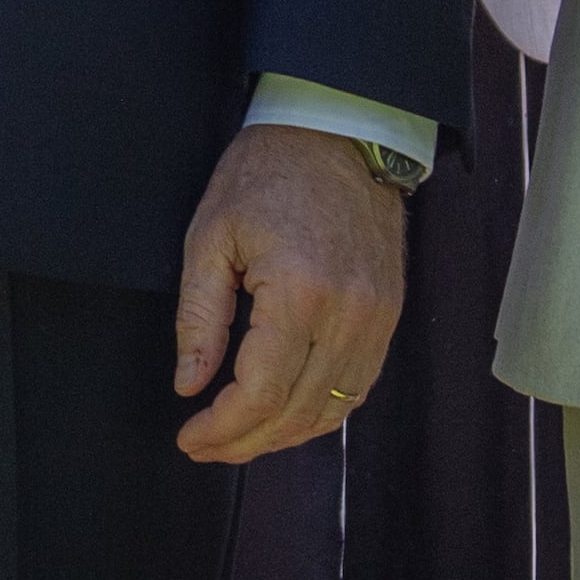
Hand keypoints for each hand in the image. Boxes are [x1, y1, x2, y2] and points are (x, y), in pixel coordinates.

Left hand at [171, 123, 404, 464]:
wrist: (338, 132)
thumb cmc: (268, 173)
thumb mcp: (211, 237)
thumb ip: (199, 319)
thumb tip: (190, 385)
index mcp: (299, 292)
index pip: (260, 393)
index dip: (223, 428)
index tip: (191, 438)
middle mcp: (349, 315)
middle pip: (297, 413)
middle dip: (247, 442)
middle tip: (207, 447)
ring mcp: (377, 318)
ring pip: (332, 410)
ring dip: (285, 436)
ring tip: (241, 438)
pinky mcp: (389, 315)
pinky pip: (358, 387)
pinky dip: (322, 412)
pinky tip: (288, 413)